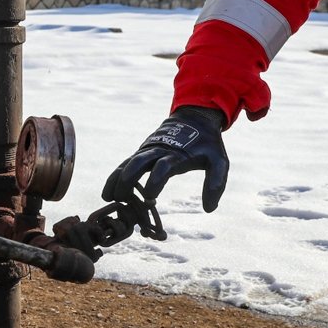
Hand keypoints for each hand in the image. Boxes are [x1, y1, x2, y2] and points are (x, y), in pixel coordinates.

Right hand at [103, 106, 228, 212]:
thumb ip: (216, 183)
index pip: (163, 166)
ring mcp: (147, 150)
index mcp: (177, 153)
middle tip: (122, 198)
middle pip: (138, 162)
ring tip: (109, 198)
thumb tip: (209, 208)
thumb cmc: (207, 144)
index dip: (155, 181)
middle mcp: (158, 150)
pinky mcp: (142, 152)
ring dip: (116, 179)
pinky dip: (115, 177)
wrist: (194, 118)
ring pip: (127, 163)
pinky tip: (108, 193)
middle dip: (127, 179)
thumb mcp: (219, 161)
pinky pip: (125, 164)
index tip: (149, 197)